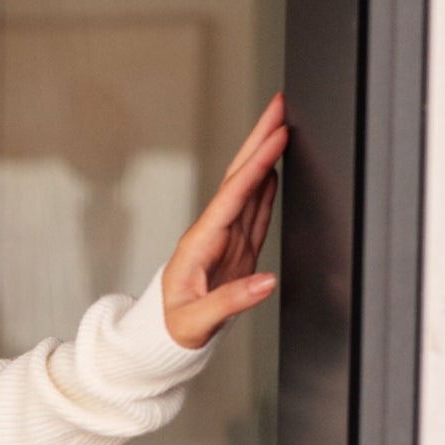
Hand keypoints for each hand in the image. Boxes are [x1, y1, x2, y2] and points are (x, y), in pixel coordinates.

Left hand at [160, 94, 287, 351]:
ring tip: (281, 125)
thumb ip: (230, 303)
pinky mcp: (235, 251)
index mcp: (200, 244)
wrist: (163, 339)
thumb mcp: (195, 322)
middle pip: (239, 177)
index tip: (276, 138)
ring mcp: (225, 240)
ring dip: (264, 156)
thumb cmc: (173, 330)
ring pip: (248, 188)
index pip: (233, 195)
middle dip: (258, 140)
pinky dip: (265, 188)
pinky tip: (273, 170)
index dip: (257, 164)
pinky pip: (253, 213)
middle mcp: (213, 234)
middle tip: (278, 105)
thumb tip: (267, 283)